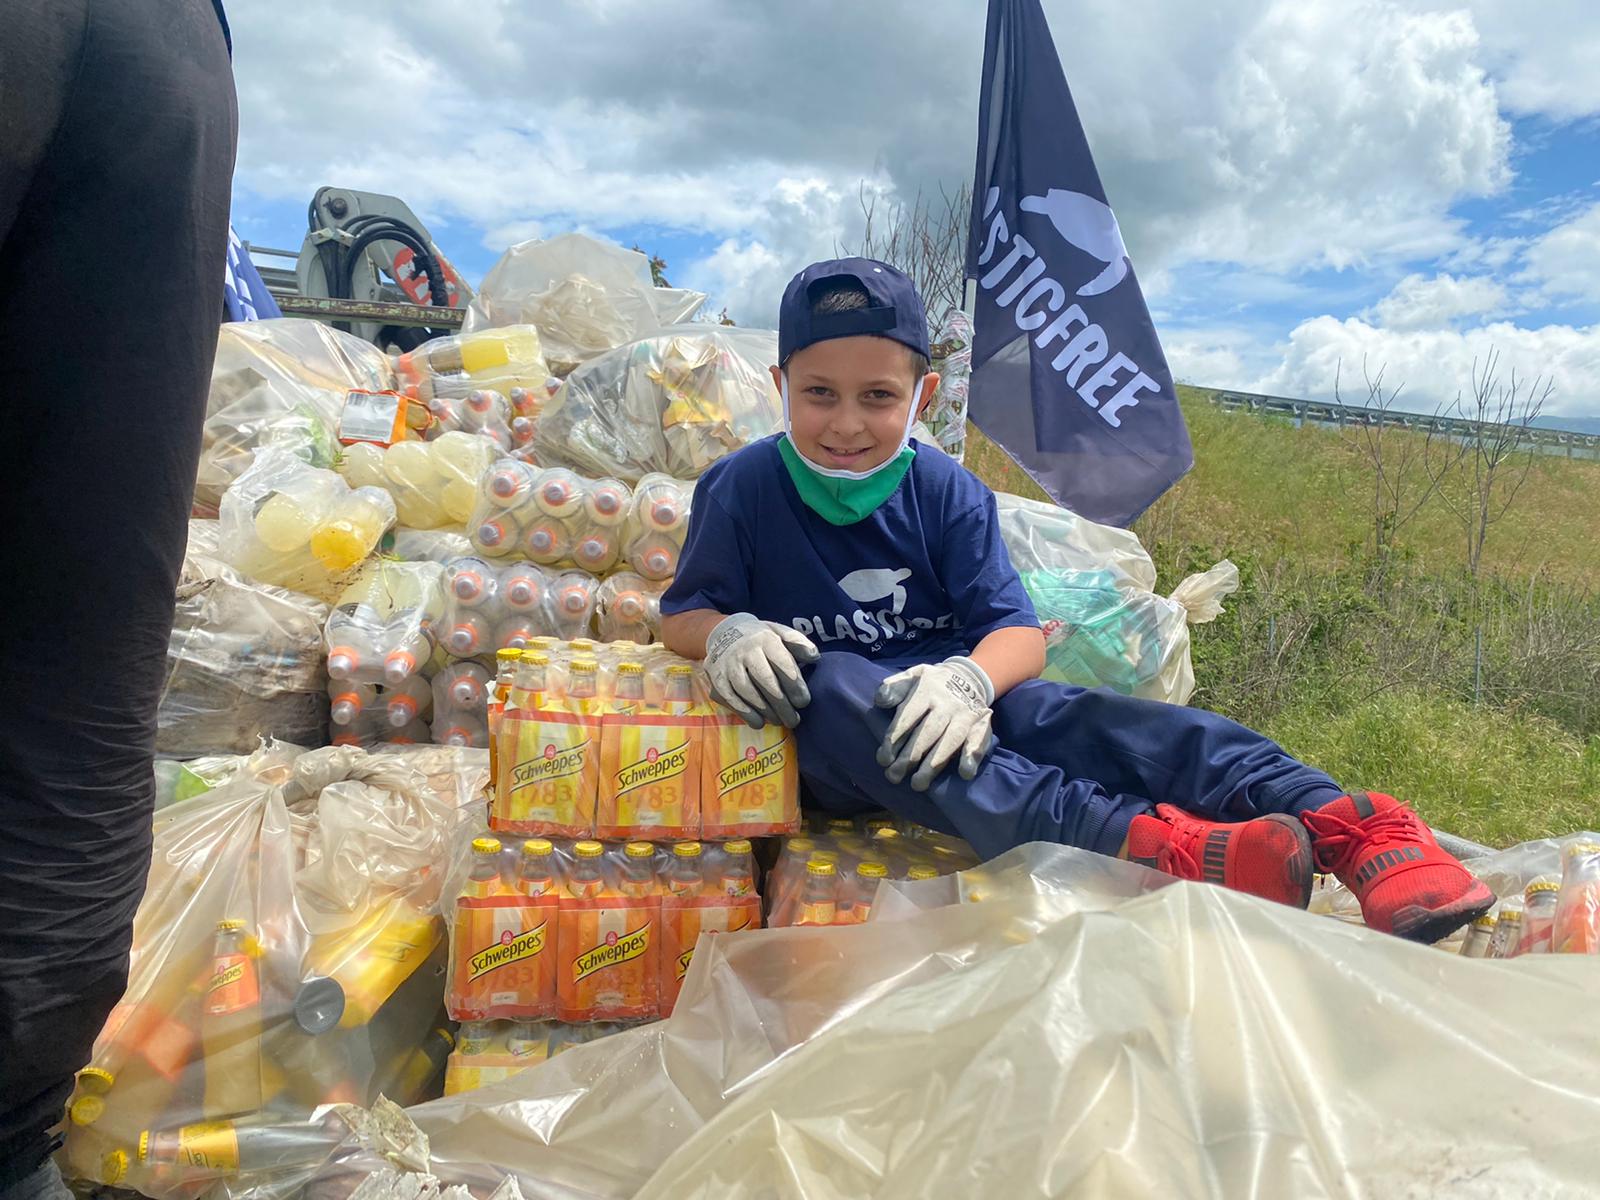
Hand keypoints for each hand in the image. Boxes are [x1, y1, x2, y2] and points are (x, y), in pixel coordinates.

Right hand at [704, 613, 819, 727]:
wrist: (724, 633)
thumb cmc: (760, 639)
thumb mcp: (780, 633)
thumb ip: (798, 643)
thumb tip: (814, 657)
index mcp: (764, 638)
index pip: (782, 662)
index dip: (794, 684)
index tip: (803, 702)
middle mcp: (744, 650)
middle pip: (765, 680)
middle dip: (782, 703)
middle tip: (794, 720)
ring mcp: (727, 665)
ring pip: (747, 691)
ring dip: (765, 710)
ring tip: (779, 721)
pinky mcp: (716, 679)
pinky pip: (730, 699)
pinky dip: (745, 713)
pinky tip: (759, 722)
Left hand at [873, 656, 994, 790]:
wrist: (968, 676)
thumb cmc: (931, 683)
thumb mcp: (911, 676)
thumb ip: (894, 687)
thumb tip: (881, 701)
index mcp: (927, 690)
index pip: (908, 716)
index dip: (894, 738)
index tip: (883, 759)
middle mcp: (947, 703)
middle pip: (927, 733)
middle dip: (909, 757)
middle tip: (893, 776)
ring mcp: (965, 714)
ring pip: (950, 741)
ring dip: (934, 765)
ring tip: (918, 784)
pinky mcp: (981, 724)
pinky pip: (979, 740)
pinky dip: (973, 756)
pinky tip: (965, 773)